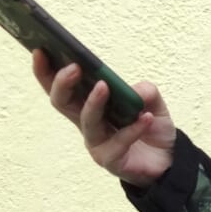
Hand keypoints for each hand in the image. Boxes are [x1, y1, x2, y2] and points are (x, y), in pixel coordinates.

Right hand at [32, 48, 175, 187]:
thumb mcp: (153, 103)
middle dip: (63, 83)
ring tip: (105, 86)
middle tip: (74, 67)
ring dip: (94, 102)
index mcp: (89, 106)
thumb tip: (135, 90)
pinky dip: (132, 129)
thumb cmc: (153, 130)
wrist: (170, 161)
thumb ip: (145, 90)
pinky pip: (118, 142)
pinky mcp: (111, 161)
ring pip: (87, 121)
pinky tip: (145, 118)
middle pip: (62, 103)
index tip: (40, 50)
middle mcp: (87, 124)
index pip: (61, 88)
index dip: (46, 71)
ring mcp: (97, 144)